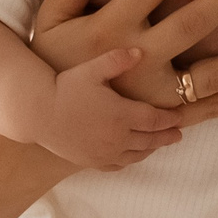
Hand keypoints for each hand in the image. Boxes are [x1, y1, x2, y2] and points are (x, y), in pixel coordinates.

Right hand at [32, 46, 188, 170]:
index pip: (155, 119)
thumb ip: (118, 59)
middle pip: (150, 139)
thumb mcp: (92, 69)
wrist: (37, 113)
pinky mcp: (91, 161)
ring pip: (136, 155)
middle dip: (166, 136)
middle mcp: (117, 137)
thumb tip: (140, 52)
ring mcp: (104, 152)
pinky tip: (132, 155)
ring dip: (150, 149)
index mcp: (122, 114)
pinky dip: (129, 160)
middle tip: (178, 135)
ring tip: (158, 144)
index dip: (170, 119)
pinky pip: (117, 165)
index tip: (180, 117)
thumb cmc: (64, 87)